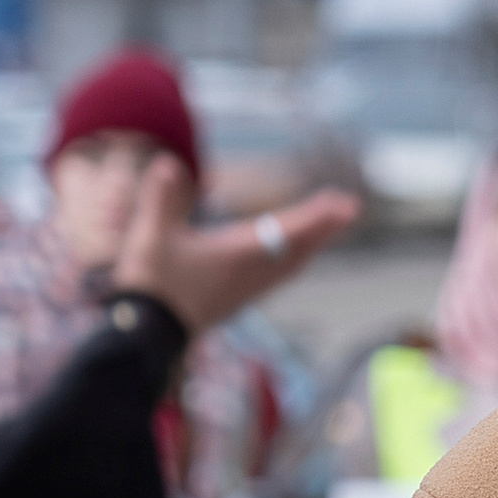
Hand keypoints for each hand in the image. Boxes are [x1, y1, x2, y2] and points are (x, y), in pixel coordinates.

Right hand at [112, 155, 361, 334]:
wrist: (147, 335)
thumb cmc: (152, 286)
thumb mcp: (150, 237)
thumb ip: (159, 199)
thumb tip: (166, 162)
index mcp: (237, 254)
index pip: (286, 231)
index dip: (316, 216)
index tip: (343, 204)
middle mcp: (251, 273)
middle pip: (298, 247)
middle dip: (325, 226)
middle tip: (349, 207)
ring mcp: (247, 290)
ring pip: (292, 264)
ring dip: (313, 243)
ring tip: (331, 226)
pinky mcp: (239, 300)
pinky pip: (279, 277)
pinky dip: (295, 260)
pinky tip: (296, 258)